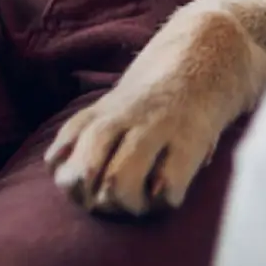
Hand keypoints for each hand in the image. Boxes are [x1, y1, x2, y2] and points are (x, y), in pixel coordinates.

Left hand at [45, 72, 229, 216]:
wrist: (205, 60)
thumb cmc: (155, 98)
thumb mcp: (114, 105)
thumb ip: (86, 131)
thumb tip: (60, 166)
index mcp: (100, 112)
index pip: (62, 153)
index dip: (66, 178)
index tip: (81, 188)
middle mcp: (122, 119)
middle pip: (86, 167)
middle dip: (88, 195)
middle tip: (104, 203)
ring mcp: (156, 128)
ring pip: (119, 179)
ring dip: (124, 202)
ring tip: (138, 205)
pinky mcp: (190, 141)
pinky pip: (168, 185)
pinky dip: (164, 201)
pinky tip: (168, 193)